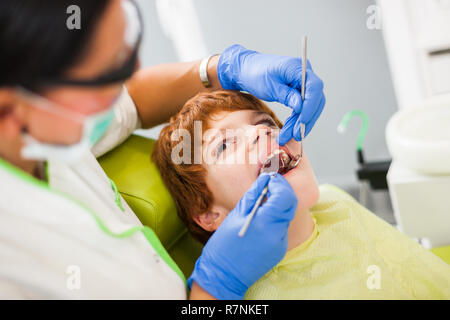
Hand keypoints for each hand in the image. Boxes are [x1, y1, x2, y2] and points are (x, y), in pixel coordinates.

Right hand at [188, 173, 297, 299]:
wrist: (223, 275)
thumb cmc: (224, 245)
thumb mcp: (236, 215)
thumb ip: (253, 195)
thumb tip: (264, 179)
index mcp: (265, 223)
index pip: (284, 195)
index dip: (279, 183)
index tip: (270, 177)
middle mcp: (278, 233)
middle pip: (290, 204)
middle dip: (282, 191)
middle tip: (269, 185)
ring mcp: (281, 243)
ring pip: (286, 215)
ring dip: (278, 205)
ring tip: (262, 202)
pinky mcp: (280, 250)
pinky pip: (281, 228)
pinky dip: (274, 219)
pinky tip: (260, 220)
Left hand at [217, 44, 325, 144]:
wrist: (247, 71)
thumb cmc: (255, 74)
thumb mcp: (269, 87)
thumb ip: (287, 95)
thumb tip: (301, 106)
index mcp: (298, 67)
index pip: (314, 87)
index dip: (310, 105)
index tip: (302, 120)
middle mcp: (305, 74)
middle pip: (315, 99)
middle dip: (306, 119)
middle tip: (296, 134)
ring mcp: (303, 83)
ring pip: (310, 107)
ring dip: (301, 123)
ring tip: (288, 136)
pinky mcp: (299, 92)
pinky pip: (303, 108)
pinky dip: (297, 120)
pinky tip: (290, 130)